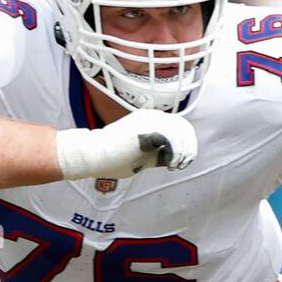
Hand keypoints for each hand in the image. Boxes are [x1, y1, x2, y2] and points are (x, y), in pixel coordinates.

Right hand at [56, 109, 197, 180]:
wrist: (93, 154)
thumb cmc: (112, 159)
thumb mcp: (141, 157)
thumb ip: (155, 154)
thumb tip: (170, 159)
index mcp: (151, 120)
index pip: (180, 127)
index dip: (186, 144)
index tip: (179, 163)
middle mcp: (152, 116)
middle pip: (184, 128)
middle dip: (188, 148)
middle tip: (181, 165)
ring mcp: (150, 120)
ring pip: (181, 132)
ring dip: (183, 152)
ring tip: (176, 166)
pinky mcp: (148, 128)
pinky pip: (173, 139)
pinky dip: (177, 153)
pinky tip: (171, 164)